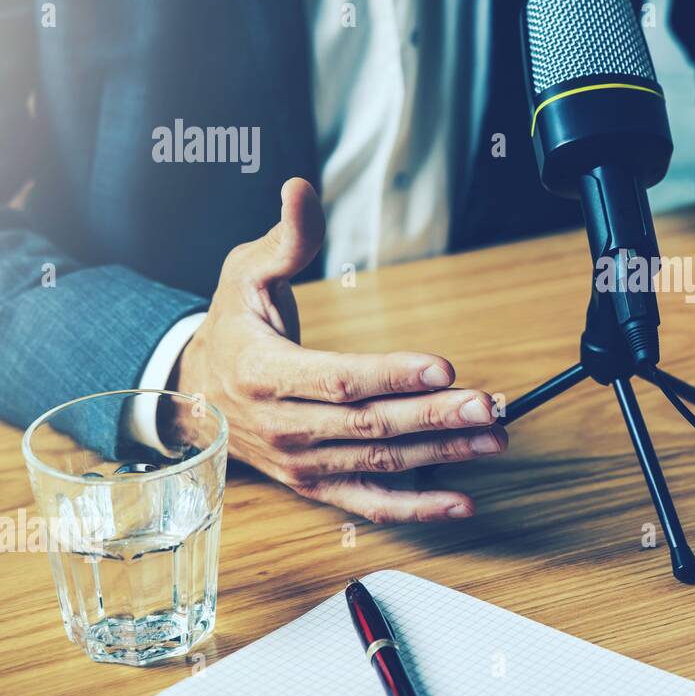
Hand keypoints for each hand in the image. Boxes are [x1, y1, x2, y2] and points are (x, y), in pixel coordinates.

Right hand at [163, 178, 506, 522]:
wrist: (198, 391)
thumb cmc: (232, 326)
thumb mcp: (245, 273)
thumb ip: (285, 238)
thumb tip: (300, 188)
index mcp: (264, 374)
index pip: (339, 379)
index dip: (394, 375)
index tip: (444, 367)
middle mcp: (283, 427)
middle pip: (371, 425)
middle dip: (436, 417)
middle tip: (489, 407)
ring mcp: (301, 463)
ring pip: (381, 463)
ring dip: (443, 454)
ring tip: (495, 439)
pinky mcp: (316, 485)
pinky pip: (370, 502)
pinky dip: (418, 507)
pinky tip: (463, 501)